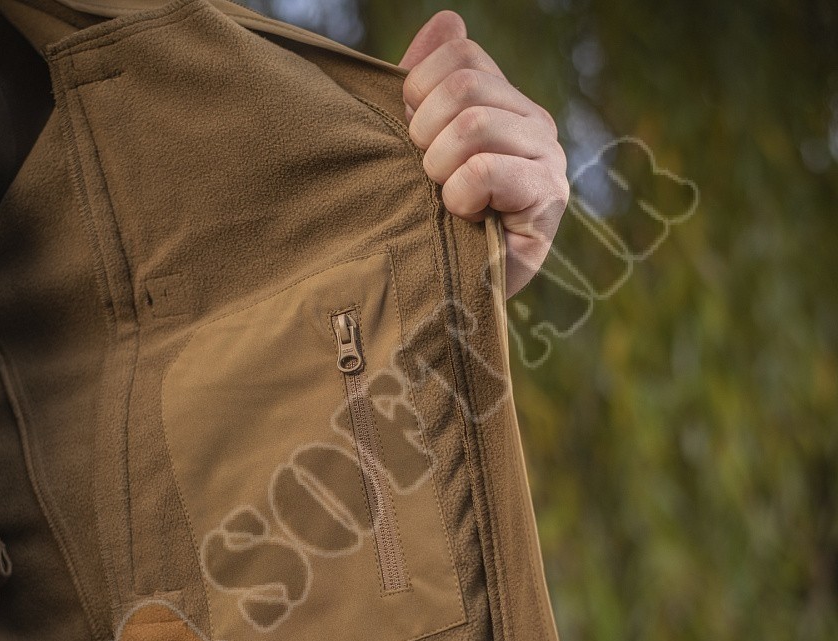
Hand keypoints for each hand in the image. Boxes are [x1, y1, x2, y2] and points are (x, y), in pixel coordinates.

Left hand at [399, 11, 568, 297]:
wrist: (450, 294)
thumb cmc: (432, 222)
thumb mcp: (420, 148)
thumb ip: (428, 86)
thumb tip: (443, 21)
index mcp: (505, 102)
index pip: (459, 52)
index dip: (418, 91)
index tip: (411, 137)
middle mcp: (534, 123)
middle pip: (464, 85)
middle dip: (423, 132)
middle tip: (424, 176)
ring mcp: (548, 160)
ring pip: (471, 124)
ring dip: (438, 168)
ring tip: (443, 199)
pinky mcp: (548, 201)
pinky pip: (484, 170)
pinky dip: (458, 195)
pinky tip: (461, 216)